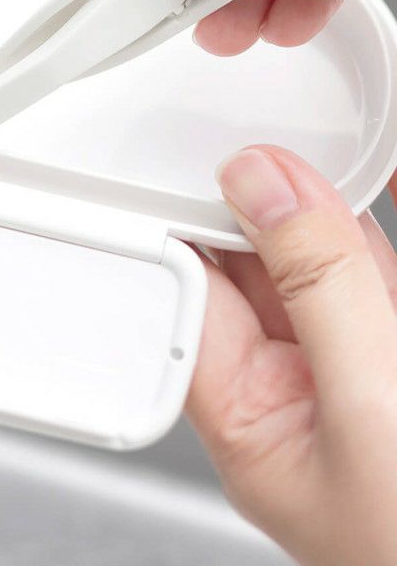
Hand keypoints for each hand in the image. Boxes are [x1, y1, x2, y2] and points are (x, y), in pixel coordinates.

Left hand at [190, 146, 396, 564]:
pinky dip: (376, 219)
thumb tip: (263, 190)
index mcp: (253, 422)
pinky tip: (374, 178)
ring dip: (319, 206)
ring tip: (313, 148)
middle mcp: (300, 391)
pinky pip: (382, 266)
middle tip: (268, 148)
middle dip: (257, 208)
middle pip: (256, 274)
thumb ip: (319, 291)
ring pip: (323, 264)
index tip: (210, 170)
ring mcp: (360, 364)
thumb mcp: (373, 411)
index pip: (197, 303)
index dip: (192, 228)